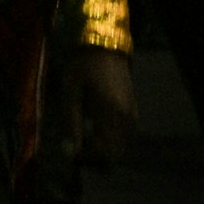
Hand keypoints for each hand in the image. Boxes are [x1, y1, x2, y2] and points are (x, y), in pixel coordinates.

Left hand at [60, 47, 136, 165]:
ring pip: (120, 146)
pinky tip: (96, 128)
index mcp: (111, 113)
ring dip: (104, 148)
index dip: (87, 158)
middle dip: (95, 156)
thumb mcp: (72, 92)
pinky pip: (124, 135)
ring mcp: (132, 115)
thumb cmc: (84, 66)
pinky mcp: (133, 110)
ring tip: (85, 135)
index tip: (72, 151)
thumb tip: (70, 152)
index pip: (104, 152)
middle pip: (115, 153)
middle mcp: (126, 118)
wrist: (105, 46)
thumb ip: (71, 123)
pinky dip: (111, 138)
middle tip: (77, 146)